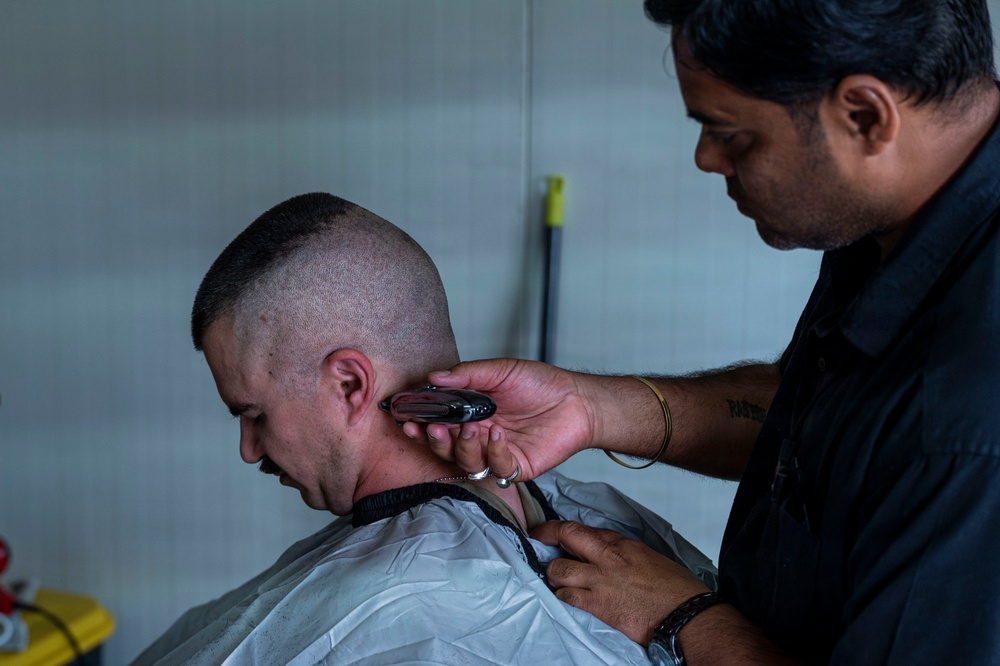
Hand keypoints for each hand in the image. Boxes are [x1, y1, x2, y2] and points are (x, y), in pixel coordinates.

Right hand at [401, 358, 596, 480]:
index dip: (420, 422)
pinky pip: (496, 468)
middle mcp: (479, 435)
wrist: (577, 400)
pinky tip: (499, 435)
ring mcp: (496, 453)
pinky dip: (494, 453)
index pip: (437, 421)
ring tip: (471, 428)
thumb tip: (434, 377)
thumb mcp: (501, 371)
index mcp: (470, 413)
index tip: (407, 417)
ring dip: (463, 447)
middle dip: (434, 440)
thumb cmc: (541, 384)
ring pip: (466, 462)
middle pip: (445, 446)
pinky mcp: (515, 466)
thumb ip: (468, 375)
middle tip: (432, 428)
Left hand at [531, 520, 710, 645]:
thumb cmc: (674, 589)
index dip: (557, 529)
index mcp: (622, 544)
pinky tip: (567, 600)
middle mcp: (608, 558)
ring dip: (553, 576)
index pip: (581, 528)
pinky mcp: (599, 607)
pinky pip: (566, 598)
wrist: (687, 615)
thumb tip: (598, 551)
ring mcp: (601, 582)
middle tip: (538, 547)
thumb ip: (620, 551)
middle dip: (546, 540)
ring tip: (557, 581)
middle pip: (566, 538)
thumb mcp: (647, 557)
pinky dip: (562, 598)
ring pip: (558, 571)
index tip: (545, 532)